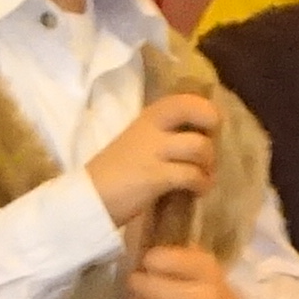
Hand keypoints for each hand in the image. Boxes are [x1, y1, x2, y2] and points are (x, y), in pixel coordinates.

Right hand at [81, 86, 220, 229]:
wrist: (87, 198)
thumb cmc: (115, 173)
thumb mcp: (138, 142)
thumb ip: (163, 136)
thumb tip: (198, 140)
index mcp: (147, 117)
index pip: (182, 99)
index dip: (204, 109)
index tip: (209, 127)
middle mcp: (151, 128)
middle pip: (194, 110)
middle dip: (211, 124)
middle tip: (210, 145)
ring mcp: (153, 151)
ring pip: (199, 146)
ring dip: (209, 164)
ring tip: (204, 175)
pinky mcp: (155, 177)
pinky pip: (191, 175)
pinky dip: (201, 184)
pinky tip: (197, 190)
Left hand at [122, 239, 245, 298]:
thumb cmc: (211, 297)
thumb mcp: (204, 270)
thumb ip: (178, 255)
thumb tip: (139, 241)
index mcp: (207, 270)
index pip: (162, 258)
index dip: (149, 261)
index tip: (147, 265)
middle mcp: (204, 297)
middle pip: (149, 287)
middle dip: (135, 286)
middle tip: (134, 287)